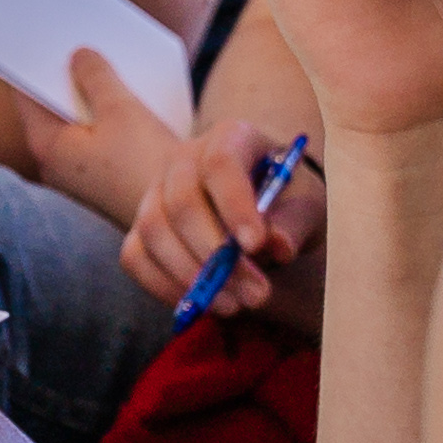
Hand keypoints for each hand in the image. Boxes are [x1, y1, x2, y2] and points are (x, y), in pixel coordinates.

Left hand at [15, 45, 185, 227]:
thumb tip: (78, 54)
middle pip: (50, 105)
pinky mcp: (102, 177)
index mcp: (47, 146)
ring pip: (75, 120)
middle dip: (61, 72)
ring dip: (86, 91)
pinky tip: (120, 88)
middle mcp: (54, 162)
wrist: (184, 217)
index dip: (27, 59)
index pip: (23, 93)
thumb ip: (95, 76)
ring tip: (96, 52)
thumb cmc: (147, 164)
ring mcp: (78, 172)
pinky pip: (95, 134)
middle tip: (68, 34)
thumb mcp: (121, 109)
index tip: (29, 30)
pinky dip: (103, 112)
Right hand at [121, 115, 331, 316]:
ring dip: (190, 275)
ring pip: (152, 231)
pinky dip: (162, 286)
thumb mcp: (307, 204)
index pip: (220, 164)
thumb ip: (295, 222)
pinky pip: (135, 256)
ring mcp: (155, 191)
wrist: (261, 197)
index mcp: (229, 138)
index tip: (256, 246)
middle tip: (255, 294)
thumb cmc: (287, 197)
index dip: (234, 205)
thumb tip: (278, 246)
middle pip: (181, 202)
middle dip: (214, 255)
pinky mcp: (141, 226)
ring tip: (234, 305)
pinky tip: (201, 304)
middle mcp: (183, 159)